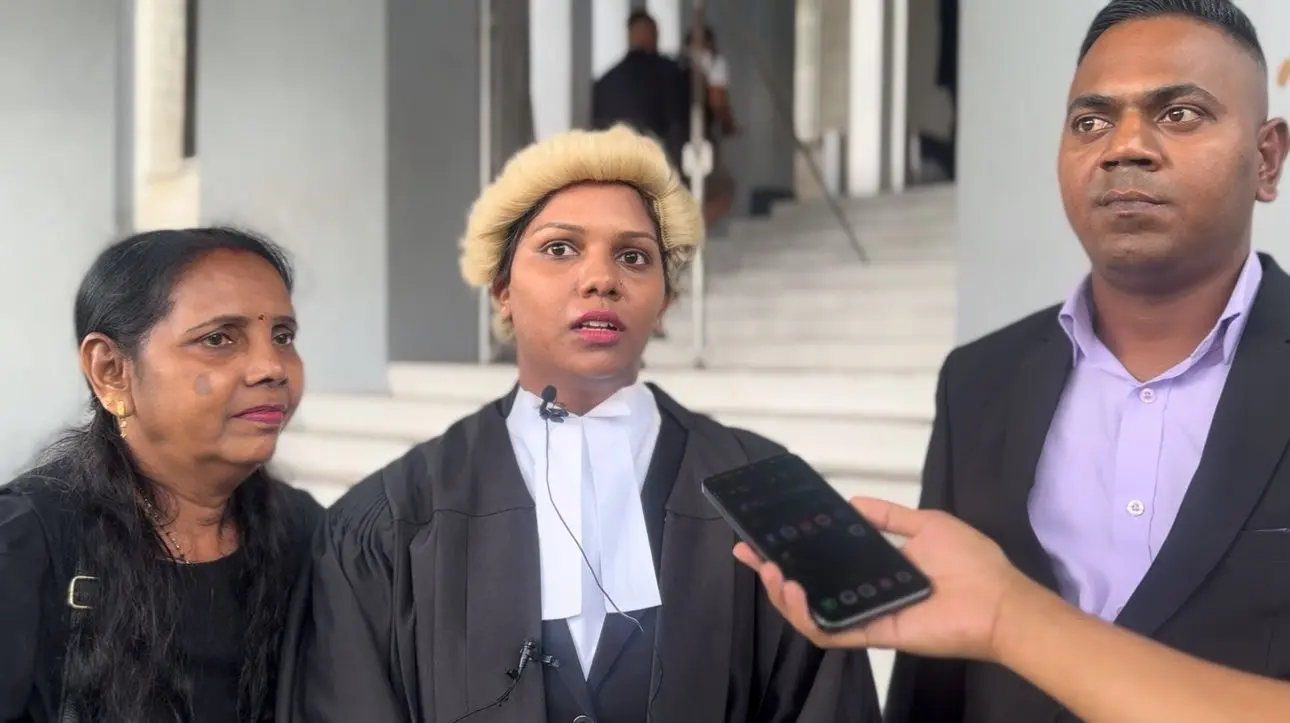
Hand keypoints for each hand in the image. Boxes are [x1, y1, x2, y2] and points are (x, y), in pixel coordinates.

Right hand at [733, 497, 1035, 661]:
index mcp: (872, 570)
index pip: (822, 564)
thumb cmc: (971, 561)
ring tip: (770, 571)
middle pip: (805, 591)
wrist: (999, 601)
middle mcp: (862, 595)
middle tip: (750, 554)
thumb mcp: (925, 524)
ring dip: (781, 595)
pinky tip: (793, 590)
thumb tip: (852, 501)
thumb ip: (888, 516)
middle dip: (770, 574)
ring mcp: (864, 617)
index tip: (763, 537)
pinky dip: (805, 615)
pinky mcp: (872, 634)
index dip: (790, 551)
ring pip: (808, 614)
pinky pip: (830, 633)